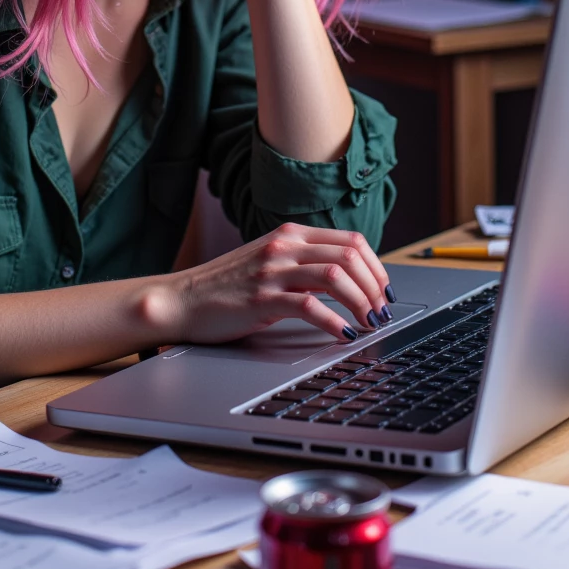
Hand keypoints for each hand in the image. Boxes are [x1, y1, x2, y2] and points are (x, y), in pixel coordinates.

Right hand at [150, 222, 392, 345]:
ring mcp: (272, 271)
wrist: (183, 299)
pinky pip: (310, 306)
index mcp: (291, 234)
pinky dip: (334, 322)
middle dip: (375, 287)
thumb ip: (304, 261)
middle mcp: (284, 246)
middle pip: (350, 257)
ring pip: (335, 277)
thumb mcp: (270, 261)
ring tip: (370, 323)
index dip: (377, 267)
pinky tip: (343, 334)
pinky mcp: (262, 299)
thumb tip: (351, 279)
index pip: (352, 241)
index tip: (385, 291)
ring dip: (361, 303)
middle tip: (382, 311)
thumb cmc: (227, 286)